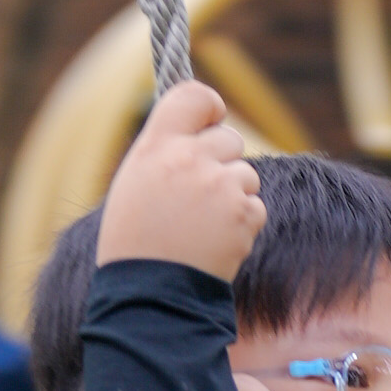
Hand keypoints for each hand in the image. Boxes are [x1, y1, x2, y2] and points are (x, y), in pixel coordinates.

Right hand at [97, 83, 266, 282]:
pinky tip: (215, 241)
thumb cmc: (135, 242)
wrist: (150, 294)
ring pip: (245, 174)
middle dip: (222, 161)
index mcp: (156, 146)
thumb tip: (198, 134)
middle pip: (229, 138)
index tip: (211, 118)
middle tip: (200, 194)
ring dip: (232, 195)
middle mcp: (189, 158)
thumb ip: (166, 153)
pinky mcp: (244, 213)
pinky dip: (242, 223)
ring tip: (202, 225)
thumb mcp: (134, 185)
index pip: (193, 95)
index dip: (209, 106)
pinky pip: (255, 205)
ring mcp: (220, 185)